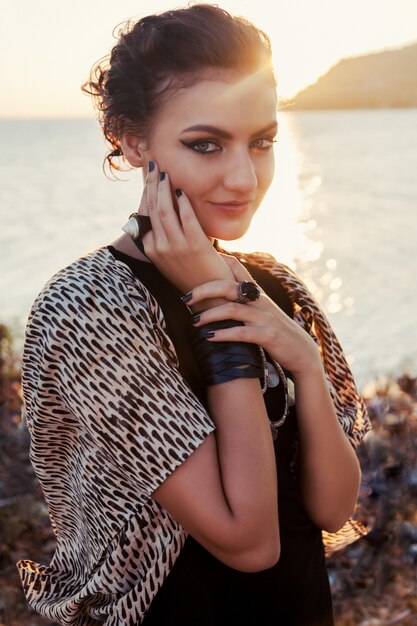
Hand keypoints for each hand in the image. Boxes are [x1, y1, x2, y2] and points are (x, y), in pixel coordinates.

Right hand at [136, 161, 232, 295]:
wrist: (211, 296)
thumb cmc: (193, 273)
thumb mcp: (171, 256)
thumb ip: (165, 235)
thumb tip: (164, 210)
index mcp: (151, 250)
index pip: (144, 214)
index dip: (146, 193)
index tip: (148, 177)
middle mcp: (159, 248)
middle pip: (152, 210)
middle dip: (152, 185)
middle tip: (154, 166)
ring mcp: (176, 248)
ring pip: (164, 212)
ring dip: (164, 189)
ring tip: (165, 174)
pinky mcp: (194, 247)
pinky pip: (186, 219)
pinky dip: (183, 203)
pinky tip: (182, 191)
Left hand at [187, 255, 321, 374]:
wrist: (302, 352)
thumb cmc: (275, 331)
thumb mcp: (261, 311)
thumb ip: (242, 300)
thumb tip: (216, 294)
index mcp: (256, 293)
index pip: (237, 268)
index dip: (218, 260)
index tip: (197, 259)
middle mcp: (260, 301)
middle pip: (228, 286)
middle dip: (204, 290)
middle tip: (185, 298)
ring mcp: (265, 318)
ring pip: (233, 309)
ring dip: (209, 315)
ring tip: (194, 322)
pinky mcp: (268, 336)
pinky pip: (242, 333)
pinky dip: (223, 334)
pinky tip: (209, 338)